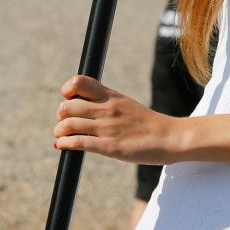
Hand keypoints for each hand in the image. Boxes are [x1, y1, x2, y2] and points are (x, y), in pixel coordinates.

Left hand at [54, 75, 181, 164]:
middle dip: (61, 116)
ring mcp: (107, 128)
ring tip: (63, 136)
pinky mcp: (108, 146)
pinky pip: (76, 142)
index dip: (68, 91)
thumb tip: (83, 108)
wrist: (170, 137)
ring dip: (60, 132)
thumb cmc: (148, 123)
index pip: (79, 82)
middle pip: (66, 106)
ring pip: (67, 124)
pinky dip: (64, 144)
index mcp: (111, 96)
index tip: (70, 100)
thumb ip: (106, 103)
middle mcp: (106, 109)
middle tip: (65, 123)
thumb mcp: (126, 104)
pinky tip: (63, 146)